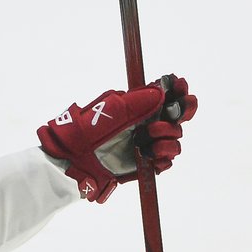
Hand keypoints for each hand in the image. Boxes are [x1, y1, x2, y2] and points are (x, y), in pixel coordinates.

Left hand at [37, 75, 196, 202]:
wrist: (71, 160)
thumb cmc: (84, 132)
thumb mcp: (109, 110)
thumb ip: (135, 102)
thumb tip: (161, 93)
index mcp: (139, 107)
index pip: (168, 95)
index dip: (178, 90)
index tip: (180, 88)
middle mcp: (146, 124)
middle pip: (179, 115)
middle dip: (180, 113)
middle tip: (167, 118)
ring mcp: (147, 144)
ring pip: (175, 138)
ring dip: (168, 137)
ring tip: (148, 140)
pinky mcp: (145, 163)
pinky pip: (166, 161)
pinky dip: (164, 157)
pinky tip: (152, 155)